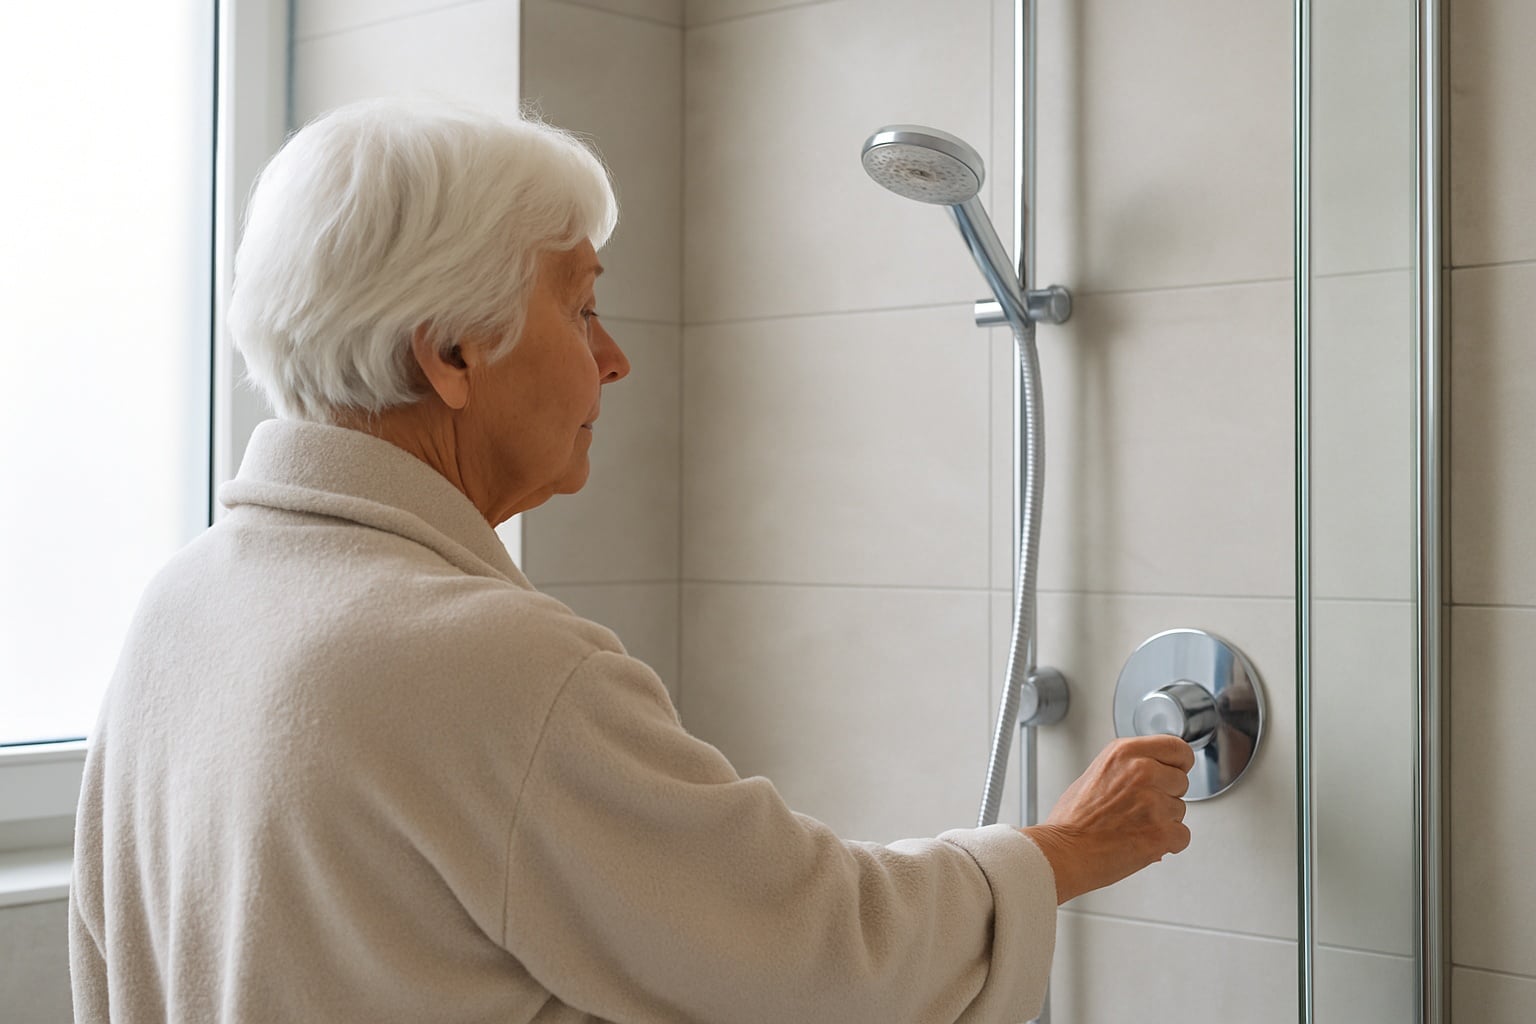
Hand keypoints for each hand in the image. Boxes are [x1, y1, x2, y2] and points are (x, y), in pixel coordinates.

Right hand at [1021, 735, 1194, 903]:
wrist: (1064, 853)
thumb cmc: (1072, 821)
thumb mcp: (1096, 774)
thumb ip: (1128, 767)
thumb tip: (1153, 769)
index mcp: (1124, 753)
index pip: (1177, 748)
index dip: (1178, 764)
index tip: (1175, 772)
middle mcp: (1142, 772)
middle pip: (1181, 781)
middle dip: (1167, 796)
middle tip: (1139, 809)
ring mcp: (1153, 802)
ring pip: (1180, 810)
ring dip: (1164, 821)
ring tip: (1133, 827)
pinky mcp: (1162, 832)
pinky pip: (1182, 836)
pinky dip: (1167, 844)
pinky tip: (1142, 842)